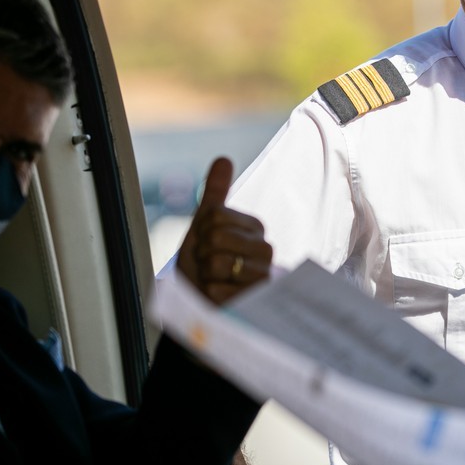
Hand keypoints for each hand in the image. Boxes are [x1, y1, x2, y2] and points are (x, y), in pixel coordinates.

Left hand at [175, 157, 271, 304]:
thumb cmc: (205, 267)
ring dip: (204, 276)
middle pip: (215, 237)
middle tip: (208, 266)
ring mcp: (261, 277)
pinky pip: (217, 290)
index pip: (215, 215)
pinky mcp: (254, 303)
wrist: (203, 306)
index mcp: (255, 227)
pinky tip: (217, 299)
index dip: (200, 232)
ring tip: (213, 282)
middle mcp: (265, 250)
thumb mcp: (205, 227)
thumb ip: (215, 192)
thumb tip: (223, 158)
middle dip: (201, 254)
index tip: (206, 245)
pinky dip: (208, 297)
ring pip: (217, 263)